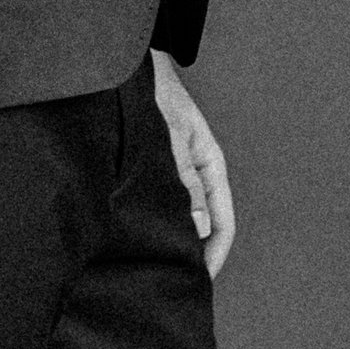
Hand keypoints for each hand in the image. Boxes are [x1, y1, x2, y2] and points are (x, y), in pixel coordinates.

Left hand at [150, 50, 232, 276]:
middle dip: (193, 254)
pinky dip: (153, 223)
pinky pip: (158, 205)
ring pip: (180, 217)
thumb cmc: (154, 91)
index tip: (200, 278)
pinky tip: (137, 238)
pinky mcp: (149, 171)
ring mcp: (172, 172)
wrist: (126, 67)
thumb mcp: (170, 135)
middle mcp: (193, 172)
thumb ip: (183, 177)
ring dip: (171, 241)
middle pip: (203, 225)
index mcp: (209, 164)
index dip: (215, 252)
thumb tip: (200, 224)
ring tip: (155, 267)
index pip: (223, 220)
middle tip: (174, 282)